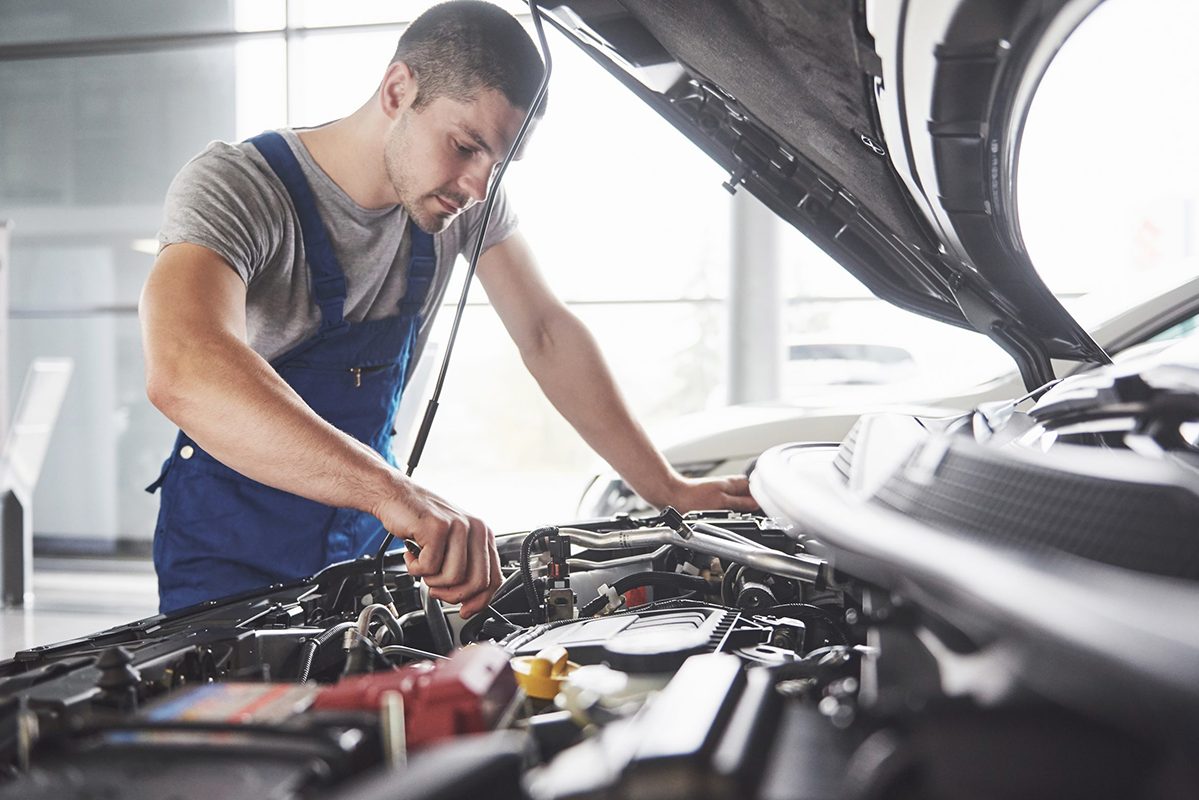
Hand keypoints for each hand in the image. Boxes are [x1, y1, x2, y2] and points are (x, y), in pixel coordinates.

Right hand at [370, 478, 501, 618]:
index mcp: (483, 535)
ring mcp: (458, 527)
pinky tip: (412, 555)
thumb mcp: (451, 544)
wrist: (395, 496)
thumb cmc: (421, 522)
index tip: (465, 610)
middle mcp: (476, 529)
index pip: (494, 578)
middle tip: (436, 590)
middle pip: (476, 582)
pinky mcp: (437, 527)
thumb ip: (465, 567)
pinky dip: (415, 568)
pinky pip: (429, 567)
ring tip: (422, 566)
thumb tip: (470, 601)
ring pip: (452, 578)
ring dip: (431, 580)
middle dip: (453, 595)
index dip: (480, 601)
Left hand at [664, 474, 759, 514]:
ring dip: (745, 504)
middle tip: (761, 511)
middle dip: (756, 500)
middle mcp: (726, 485)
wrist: (671, 497)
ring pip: (739, 496)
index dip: (763, 495)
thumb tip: (756, 504)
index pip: (755, 486)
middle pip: (748, 491)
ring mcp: (720, 491)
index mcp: (731, 483)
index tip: (769, 505)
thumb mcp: (720, 503)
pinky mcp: (712, 499)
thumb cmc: (690, 498)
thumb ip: (739, 503)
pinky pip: (729, 502)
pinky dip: (734, 508)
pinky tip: (733, 515)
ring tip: (748, 514)